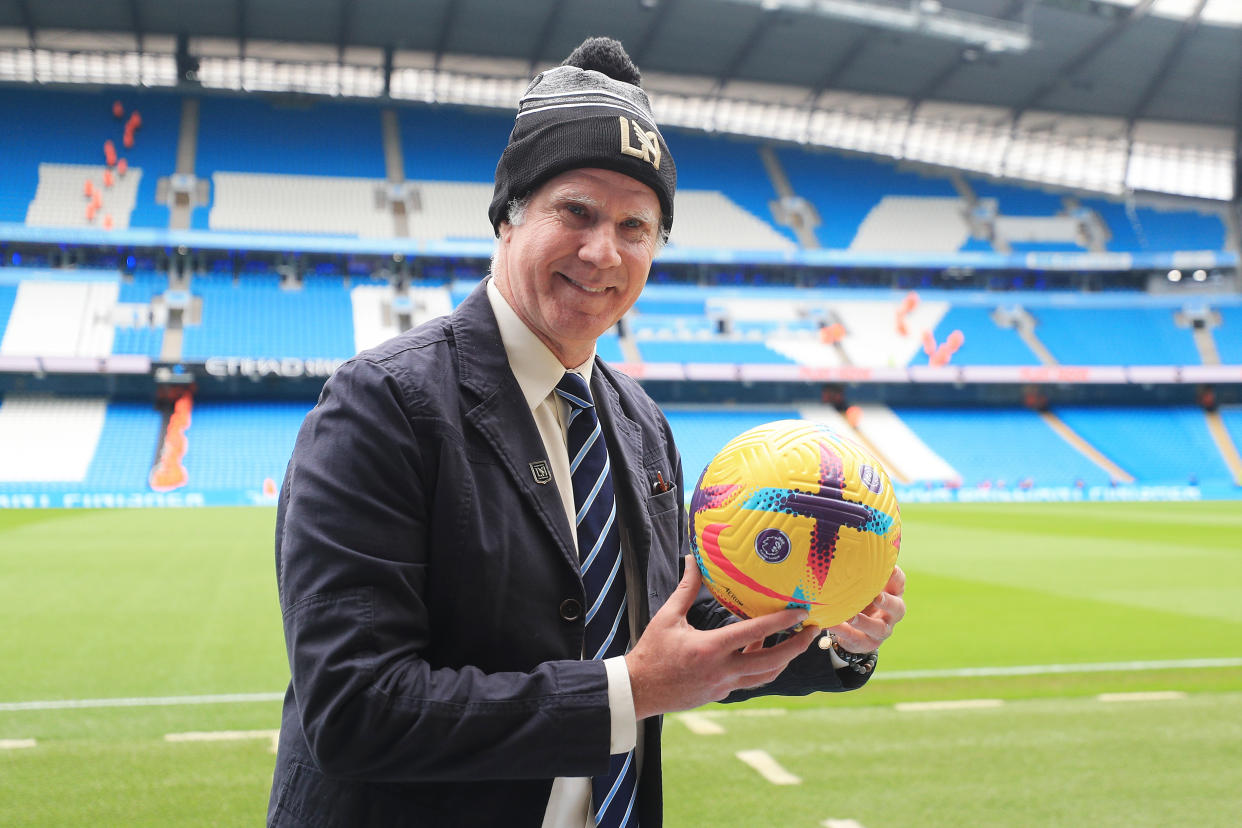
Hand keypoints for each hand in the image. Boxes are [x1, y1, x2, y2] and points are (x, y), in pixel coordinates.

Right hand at [625, 558, 820, 719]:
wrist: (640, 691)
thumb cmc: (652, 651)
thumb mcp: (668, 617)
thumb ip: (686, 589)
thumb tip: (691, 560)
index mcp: (709, 648)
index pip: (754, 633)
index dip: (781, 622)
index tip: (802, 612)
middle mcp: (722, 670)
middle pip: (771, 662)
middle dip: (797, 646)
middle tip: (813, 630)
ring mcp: (724, 685)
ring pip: (765, 675)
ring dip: (783, 658)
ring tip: (793, 640)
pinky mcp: (722, 694)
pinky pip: (750, 680)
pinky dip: (761, 665)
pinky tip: (761, 649)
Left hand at [827, 565, 905, 653]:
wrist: (856, 629)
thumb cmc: (858, 596)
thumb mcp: (861, 583)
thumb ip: (855, 567)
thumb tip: (836, 537)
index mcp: (892, 592)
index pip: (899, 581)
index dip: (894, 574)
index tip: (885, 567)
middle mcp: (892, 612)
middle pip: (898, 607)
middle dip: (888, 602)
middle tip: (877, 596)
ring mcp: (882, 630)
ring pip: (881, 628)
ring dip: (866, 622)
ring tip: (852, 616)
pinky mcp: (867, 643)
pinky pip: (856, 638)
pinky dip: (845, 632)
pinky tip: (832, 624)